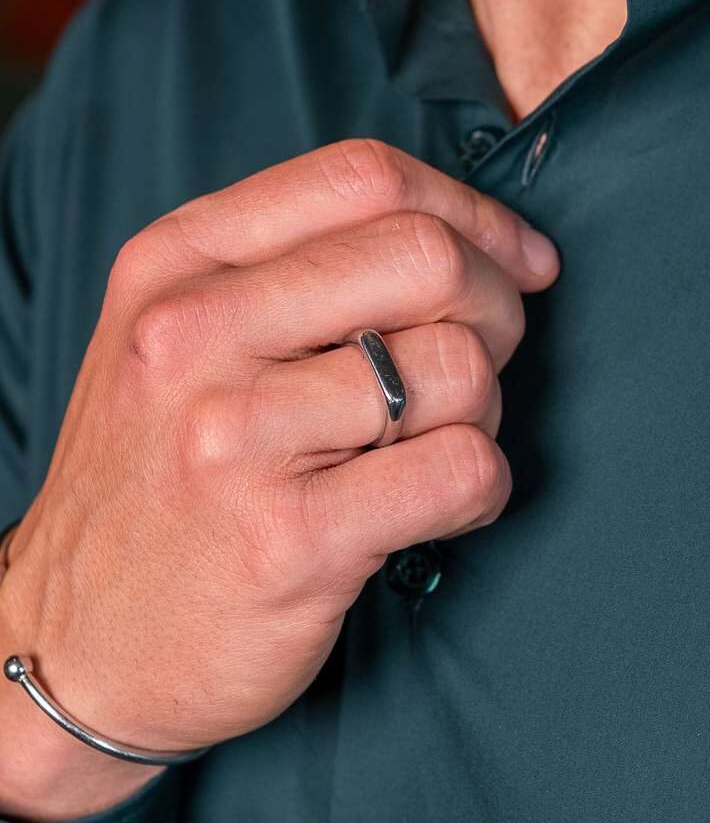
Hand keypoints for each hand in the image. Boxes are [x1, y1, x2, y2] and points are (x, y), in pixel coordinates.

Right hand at [0, 138, 558, 774]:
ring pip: (458, 364)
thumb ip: (297, 268)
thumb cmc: (160, 483)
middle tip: (485, 360)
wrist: (77, 646)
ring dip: (483, 409)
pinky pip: (462, 469)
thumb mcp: (180, 340)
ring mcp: (239, 438)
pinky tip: (440, 507)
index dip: (472, 212)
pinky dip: (482, 487)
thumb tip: (478, 235)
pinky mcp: (292, 539)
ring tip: (433, 447)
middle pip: (425, 256)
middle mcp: (194, 336)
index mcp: (176, 266)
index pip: (362, 177)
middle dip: (496, 305)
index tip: (519, 261)